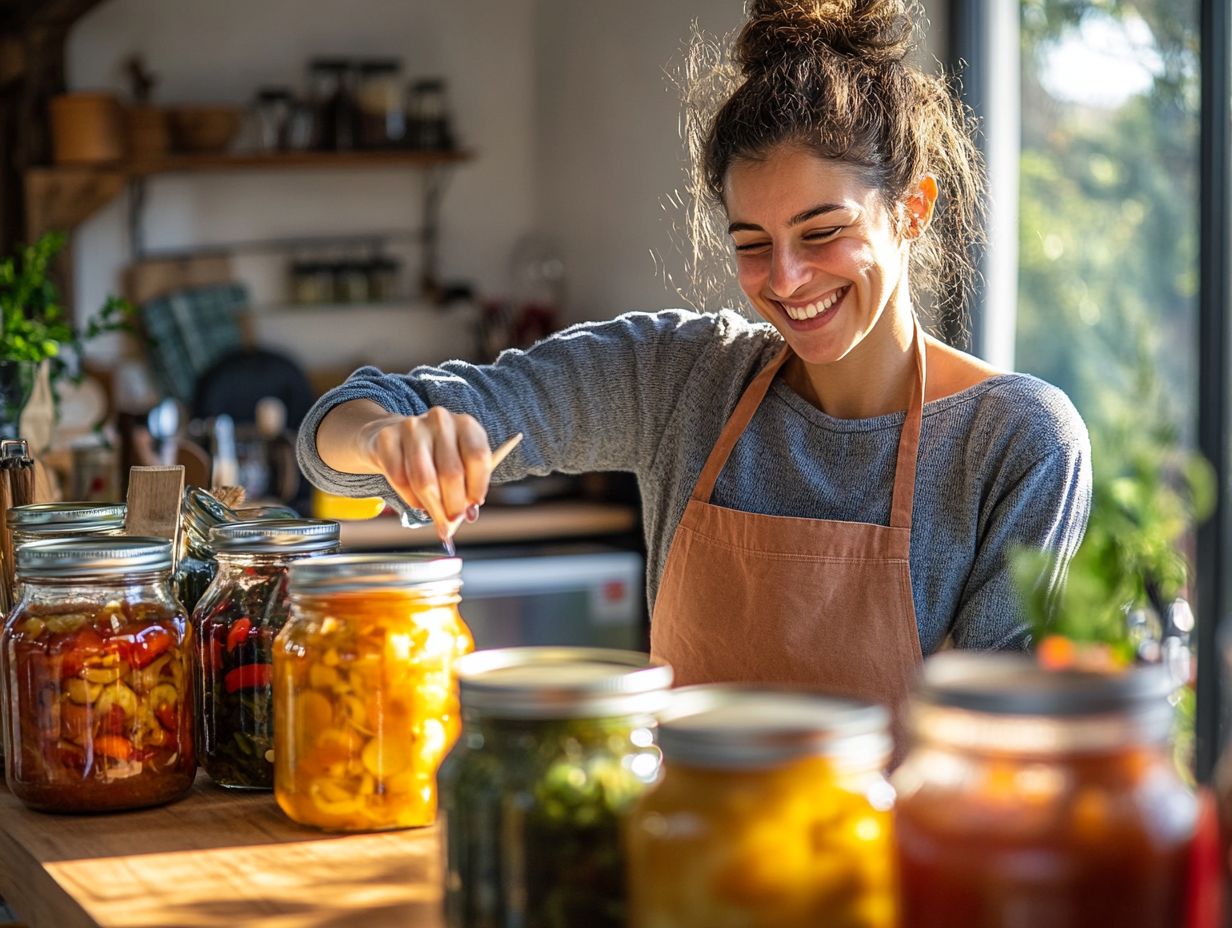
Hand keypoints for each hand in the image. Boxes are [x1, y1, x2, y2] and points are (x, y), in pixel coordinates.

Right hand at [357, 408, 492, 539]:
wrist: (394, 436)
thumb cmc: (434, 454)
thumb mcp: (459, 462)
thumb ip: (467, 486)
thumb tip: (468, 514)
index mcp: (465, 425)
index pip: (477, 457)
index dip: (477, 485)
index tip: (474, 505)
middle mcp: (440, 421)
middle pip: (451, 473)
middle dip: (453, 504)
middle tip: (452, 521)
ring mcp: (412, 427)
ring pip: (424, 481)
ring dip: (432, 507)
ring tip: (436, 517)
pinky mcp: (387, 439)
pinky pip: (400, 480)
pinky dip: (411, 499)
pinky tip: (417, 502)